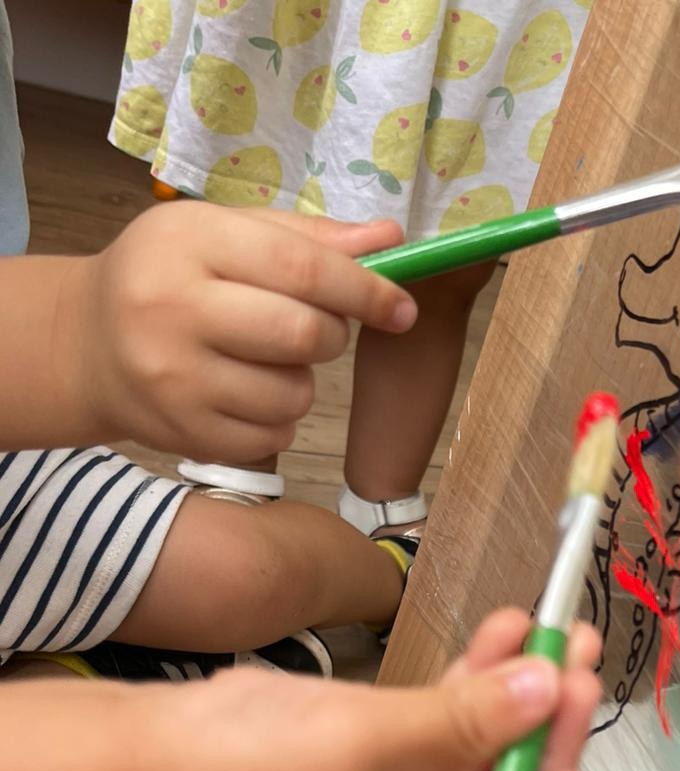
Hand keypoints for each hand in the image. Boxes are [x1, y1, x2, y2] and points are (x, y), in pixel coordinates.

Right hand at [66, 203, 416, 462]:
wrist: (87, 344)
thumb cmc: (171, 278)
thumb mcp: (223, 235)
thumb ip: (308, 240)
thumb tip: (392, 242)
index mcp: (190, 243)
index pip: (302, 269)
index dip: (365, 291)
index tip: (403, 308)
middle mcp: (174, 310)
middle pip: (303, 335)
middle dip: (331, 336)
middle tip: (316, 330)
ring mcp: (175, 379)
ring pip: (294, 395)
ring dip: (301, 382)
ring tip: (263, 362)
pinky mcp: (184, 433)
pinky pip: (274, 437)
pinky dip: (277, 420)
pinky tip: (244, 395)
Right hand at [151, 611, 601, 770]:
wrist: (162, 757)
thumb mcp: (377, 747)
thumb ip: (470, 721)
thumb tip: (551, 686)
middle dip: (552, 733)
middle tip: (577, 660)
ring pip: (490, 752)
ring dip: (526, 694)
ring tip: (561, 629)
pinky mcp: (389, 758)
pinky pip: (453, 724)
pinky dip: (480, 681)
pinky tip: (506, 629)